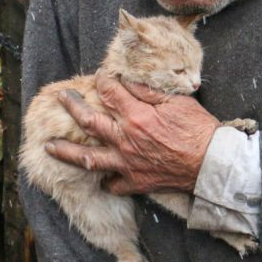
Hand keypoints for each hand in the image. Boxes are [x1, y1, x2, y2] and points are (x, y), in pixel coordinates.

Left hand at [44, 72, 218, 194]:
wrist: (212, 163)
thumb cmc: (200, 129)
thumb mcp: (178, 101)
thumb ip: (150, 91)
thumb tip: (128, 81)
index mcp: (136, 115)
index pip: (109, 92)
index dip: (102, 80)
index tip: (100, 77)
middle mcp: (125, 139)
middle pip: (88, 121)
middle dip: (72, 106)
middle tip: (61, 98)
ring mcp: (127, 163)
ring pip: (88, 158)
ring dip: (66, 151)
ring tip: (50, 146)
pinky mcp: (136, 181)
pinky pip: (113, 184)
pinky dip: (105, 181)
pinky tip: (101, 176)